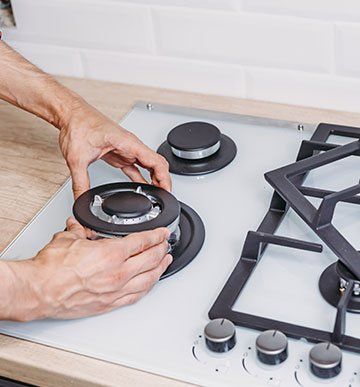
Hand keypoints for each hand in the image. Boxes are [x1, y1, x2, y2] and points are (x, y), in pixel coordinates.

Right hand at [3, 218, 171, 320]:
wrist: (39, 292)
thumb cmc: (51, 269)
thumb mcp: (67, 239)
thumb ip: (78, 231)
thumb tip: (78, 226)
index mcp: (111, 254)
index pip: (142, 242)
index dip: (156, 236)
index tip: (162, 233)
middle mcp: (118, 273)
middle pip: (150, 259)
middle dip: (162, 250)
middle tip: (167, 245)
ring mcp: (115, 291)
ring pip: (148, 279)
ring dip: (160, 269)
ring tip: (166, 262)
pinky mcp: (109, 304)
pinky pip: (136, 296)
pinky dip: (147, 287)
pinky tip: (150, 284)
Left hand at [59, 102, 170, 198]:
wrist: (71, 114)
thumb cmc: (78, 124)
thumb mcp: (77, 158)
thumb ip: (80, 183)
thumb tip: (82, 199)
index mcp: (128, 143)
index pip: (156, 161)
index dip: (165, 178)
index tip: (167, 191)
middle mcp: (131, 145)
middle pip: (157, 164)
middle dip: (164, 181)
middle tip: (164, 197)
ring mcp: (126, 149)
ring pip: (149, 165)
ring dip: (155, 179)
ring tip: (157, 194)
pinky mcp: (120, 153)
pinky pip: (136, 167)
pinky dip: (142, 177)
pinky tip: (143, 187)